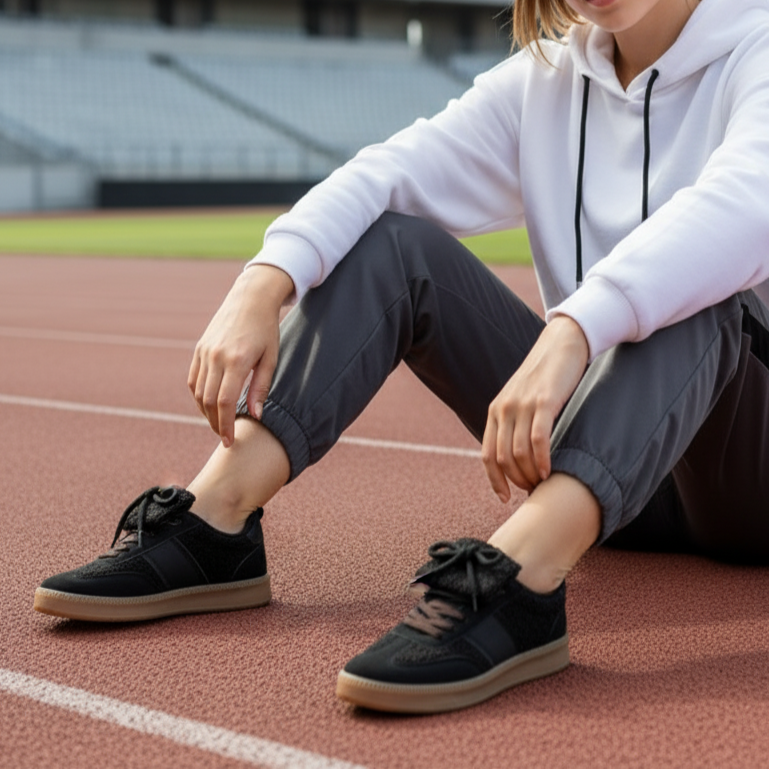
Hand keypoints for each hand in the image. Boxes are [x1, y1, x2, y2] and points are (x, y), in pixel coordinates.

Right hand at [188, 265, 293, 447]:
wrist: (250, 299)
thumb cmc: (266, 330)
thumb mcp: (270, 359)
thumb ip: (261, 388)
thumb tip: (255, 416)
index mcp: (236, 361)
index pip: (224, 402)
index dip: (225, 425)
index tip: (230, 441)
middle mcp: (216, 357)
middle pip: (208, 401)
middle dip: (215, 424)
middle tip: (224, 438)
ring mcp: (204, 352)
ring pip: (198, 392)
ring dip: (205, 412)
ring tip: (218, 424)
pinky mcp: (199, 349)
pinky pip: (193, 379)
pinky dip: (198, 397)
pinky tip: (209, 406)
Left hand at [482, 316, 588, 499]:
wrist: (562, 343)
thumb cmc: (546, 376)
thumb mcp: (522, 399)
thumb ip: (516, 423)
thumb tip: (518, 456)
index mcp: (496, 411)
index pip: (487, 455)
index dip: (494, 480)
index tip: (505, 498)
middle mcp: (504, 409)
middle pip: (503, 458)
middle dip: (517, 480)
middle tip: (533, 492)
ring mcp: (523, 405)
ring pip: (519, 452)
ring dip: (530, 475)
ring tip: (542, 485)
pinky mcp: (544, 401)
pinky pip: (539, 440)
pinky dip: (543, 461)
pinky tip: (549, 472)